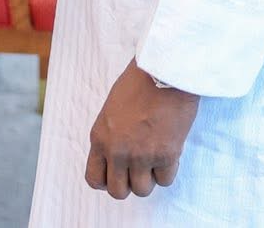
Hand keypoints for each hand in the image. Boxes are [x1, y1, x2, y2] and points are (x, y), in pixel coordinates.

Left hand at [84, 60, 198, 199]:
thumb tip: (118, 157)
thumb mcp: (112, 109)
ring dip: (150, 177)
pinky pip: (165, 180)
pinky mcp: (165, 155)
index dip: (107, 180)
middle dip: (129, 182)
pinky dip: (168, 170)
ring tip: (155, 157)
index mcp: (100, 137)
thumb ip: (112, 135)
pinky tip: (169, 151)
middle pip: (118, 192)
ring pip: (142, 190)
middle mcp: (117, 151)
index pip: (94, 179)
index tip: (118, 172)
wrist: (164, 70)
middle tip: (139, 167)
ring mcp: (141, 155)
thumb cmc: (139, 82)